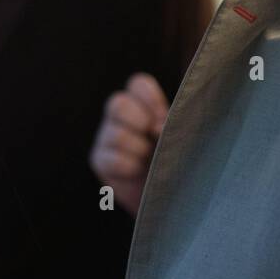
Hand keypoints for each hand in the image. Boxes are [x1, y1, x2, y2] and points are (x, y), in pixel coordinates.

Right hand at [90, 73, 168, 216]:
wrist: (168, 194)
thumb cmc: (177, 159)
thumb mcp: (180, 136)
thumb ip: (174, 123)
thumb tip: (158, 127)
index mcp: (142, 103)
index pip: (138, 84)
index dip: (151, 99)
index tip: (164, 119)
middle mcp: (120, 115)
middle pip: (117, 103)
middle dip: (140, 122)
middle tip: (154, 138)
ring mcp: (106, 136)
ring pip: (115, 134)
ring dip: (139, 149)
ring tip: (149, 160)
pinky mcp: (99, 159)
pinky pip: (110, 159)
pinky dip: (129, 167)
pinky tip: (137, 172)